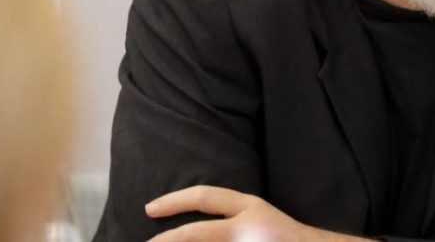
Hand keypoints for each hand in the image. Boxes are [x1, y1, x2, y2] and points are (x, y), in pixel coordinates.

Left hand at [145, 185, 369, 241]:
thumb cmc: (284, 238)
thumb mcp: (259, 220)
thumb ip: (231, 220)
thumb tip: (190, 231)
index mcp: (250, 207)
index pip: (205, 197)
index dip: (175, 201)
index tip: (150, 208)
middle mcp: (248, 226)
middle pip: (198, 232)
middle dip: (168, 239)